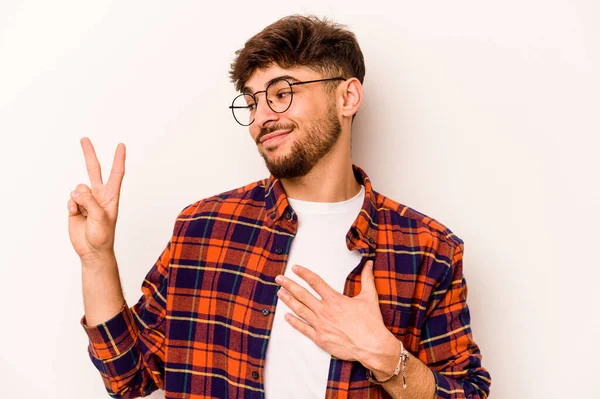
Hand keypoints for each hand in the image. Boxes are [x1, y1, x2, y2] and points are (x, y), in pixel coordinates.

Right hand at [67, 137, 125, 260]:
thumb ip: (90, 201)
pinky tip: (75, 214)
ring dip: (78, 198)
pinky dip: (71, 205)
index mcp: (111, 196)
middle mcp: (99, 195)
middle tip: (84, 139)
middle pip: (94, 170)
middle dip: (89, 154)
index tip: (121, 145)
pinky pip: (70, 198)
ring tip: (82, 212)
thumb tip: (78, 189)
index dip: (118, 159)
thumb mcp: (100, 218)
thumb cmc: (102, 236)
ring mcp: (87, 200)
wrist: (91, 250)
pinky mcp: (75, 206)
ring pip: (78, 188)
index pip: (116, 173)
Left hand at [275, 260, 394, 365]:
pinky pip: (303, 329)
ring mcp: (320, 325)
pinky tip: (286, 317)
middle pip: (302, 295)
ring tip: (279, 293)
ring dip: (288, 301)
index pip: (315, 282)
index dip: (304, 273)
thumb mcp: (369, 297)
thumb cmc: (371, 323)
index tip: (295, 268)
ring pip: (300, 310)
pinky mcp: (320, 338)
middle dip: (289, 285)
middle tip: (279, 278)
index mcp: (335, 300)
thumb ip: (367, 278)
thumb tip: (369, 263)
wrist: (372, 346)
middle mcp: (325, 311)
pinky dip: (294, 322)